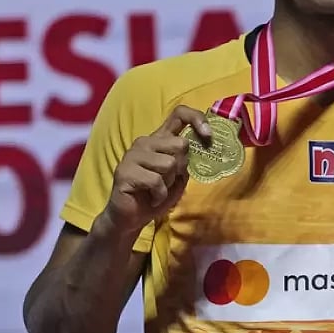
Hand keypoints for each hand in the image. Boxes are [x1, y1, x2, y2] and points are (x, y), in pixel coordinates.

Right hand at [104, 105, 210, 234]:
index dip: (197, 119)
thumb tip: (201, 145)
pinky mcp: (125, 171)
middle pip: (180, 144)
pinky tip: (151, 198)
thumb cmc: (156, 195)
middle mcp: (145, 142)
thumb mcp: (178, 177)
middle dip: (181, 167)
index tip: (209, 135)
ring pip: (169, 164)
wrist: (131, 218)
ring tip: (158, 190)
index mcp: (160, 139)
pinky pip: (156, 181)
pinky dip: (159, 195)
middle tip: (169, 180)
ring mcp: (133, 155)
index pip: (179, 114)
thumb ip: (186, 161)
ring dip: (169, 183)